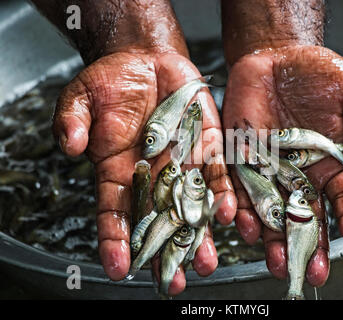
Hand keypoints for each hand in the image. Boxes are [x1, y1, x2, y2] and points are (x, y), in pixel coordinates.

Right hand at [53, 51, 236, 294]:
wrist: (145, 62)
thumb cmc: (111, 82)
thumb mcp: (82, 98)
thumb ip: (73, 122)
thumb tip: (72, 146)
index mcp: (119, 169)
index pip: (115, 211)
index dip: (116, 239)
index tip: (119, 267)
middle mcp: (153, 174)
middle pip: (160, 218)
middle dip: (166, 250)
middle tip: (172, 281)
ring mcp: (183, 162)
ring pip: (192, 204)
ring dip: (200, 234)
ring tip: (204, 263)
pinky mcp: (207, 145)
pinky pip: (217, 173)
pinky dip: (223, 194)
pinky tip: (228, 215)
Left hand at [222, 45, 342, 286]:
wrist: (276, 57)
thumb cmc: (318, 75)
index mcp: (328, 163)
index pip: (342, 196)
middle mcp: (297, 173)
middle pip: (304, 215)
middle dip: (308, 243)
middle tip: (312, 270)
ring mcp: (266, 168)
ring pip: (269, 210)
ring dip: (272, 237)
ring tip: (277, 260)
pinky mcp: (238, 158)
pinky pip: (238, 187)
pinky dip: (240, 207)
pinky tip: (245, 225)